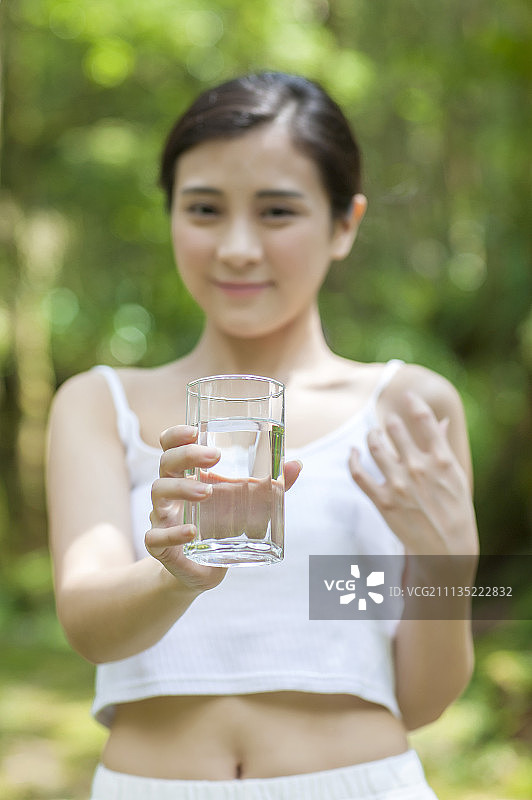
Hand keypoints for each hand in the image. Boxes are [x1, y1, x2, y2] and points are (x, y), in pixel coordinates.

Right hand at [145, 425, 301, 591]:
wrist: (200, 571)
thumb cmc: (220, 527)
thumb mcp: (244, 504)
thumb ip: (269, 486)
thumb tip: (296, 464)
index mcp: (186, 475)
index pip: (170, 446)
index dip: (176, 435)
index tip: (194, 430)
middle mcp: (170, 493)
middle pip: (166, 463)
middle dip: (187, 455)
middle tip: (215, 457)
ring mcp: (162, 518)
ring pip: (159, 492)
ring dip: (182, 488)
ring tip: (208, 492)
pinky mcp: (161, 547)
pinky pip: (156, 537)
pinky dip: (173, 533)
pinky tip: (192, 532)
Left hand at [349, 392, 477, 556]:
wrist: (447, 550)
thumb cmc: (455, 511)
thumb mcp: (456, 476)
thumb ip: (444, 446)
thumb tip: (442, 420)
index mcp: (441, 460)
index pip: (423, 419)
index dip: (413, 402)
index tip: (407, 396)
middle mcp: (418, 468)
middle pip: (395, 429)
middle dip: (390, 421)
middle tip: (389, 422)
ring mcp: (398, 484)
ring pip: (375, 446)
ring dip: (372, 435)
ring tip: (374, 435)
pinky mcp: (382, 500)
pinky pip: (358, 473)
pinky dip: (352, 459)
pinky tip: (353, 453)